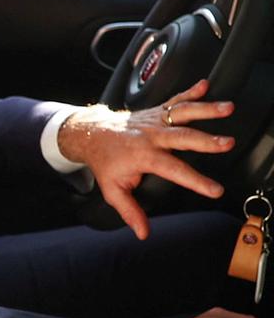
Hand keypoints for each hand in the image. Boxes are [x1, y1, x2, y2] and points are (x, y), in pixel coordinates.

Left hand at [57, 79, 233, 238]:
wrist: (91, 133)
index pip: (173, 170)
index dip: (195, 181)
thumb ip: (129, 210)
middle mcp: (152, 136)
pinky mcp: (157, 111)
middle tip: (227, 143)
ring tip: (227, 107)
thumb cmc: (104, 161)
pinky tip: (205, 85)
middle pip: (182, 137)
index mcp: (143, 156)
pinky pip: (175, 100)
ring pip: (183, 113)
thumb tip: (142, 232)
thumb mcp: (112, 190)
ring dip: (205, 109)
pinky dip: (190, 91)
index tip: (214, 190)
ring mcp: (155, 121)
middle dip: (206, 140)